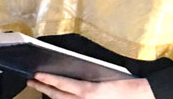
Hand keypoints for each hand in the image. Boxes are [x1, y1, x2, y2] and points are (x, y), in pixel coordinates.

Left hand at [27, 73, 154, 98]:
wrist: (140, 96)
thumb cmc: (127, 86)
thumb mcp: (107, 81)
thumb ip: (88, 83)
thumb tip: (74, 78)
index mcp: (90, 92)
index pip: (64, 85)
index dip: (49, 80)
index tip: (38, 74)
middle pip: (59, 96)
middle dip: (44, 88)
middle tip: (32, 80)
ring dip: (51, 95)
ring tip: (42, 86)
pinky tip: (60, 96)